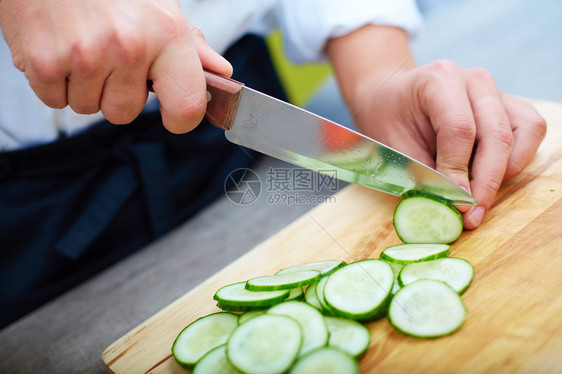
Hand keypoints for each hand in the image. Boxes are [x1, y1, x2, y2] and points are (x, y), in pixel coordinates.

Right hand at [0, 0, 230, 132]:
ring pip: (88, 107)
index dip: (181, 119)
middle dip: (115, 92)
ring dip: (84, 85)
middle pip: (124, 113)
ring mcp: (85, 57)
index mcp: (166, 34)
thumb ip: (190, 45)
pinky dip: (54, 81)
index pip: (187, 106)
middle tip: (107, 54)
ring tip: (80, 43)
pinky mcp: (43, 63)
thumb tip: (221, 73)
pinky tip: (58, 46)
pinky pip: (55, 100)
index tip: (174, 115)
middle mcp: (129, 48)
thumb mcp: (159, 5)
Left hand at [328, 26, 546, 228]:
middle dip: (485, 183)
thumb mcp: (392, 144)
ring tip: (478, 199)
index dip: (459, 171)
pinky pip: (528, 133)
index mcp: (439, 80)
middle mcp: (474, 80)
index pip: (459, 129)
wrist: (392, 96)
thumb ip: (420, 172)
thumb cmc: (389, 117)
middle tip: (472, 215)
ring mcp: (495, 91)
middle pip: (496, 134)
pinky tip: (488, 178)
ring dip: (503, 173)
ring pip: (522, 134)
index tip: (456, 203)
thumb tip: (447, 206)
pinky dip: (515, 161)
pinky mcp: (508, 106)